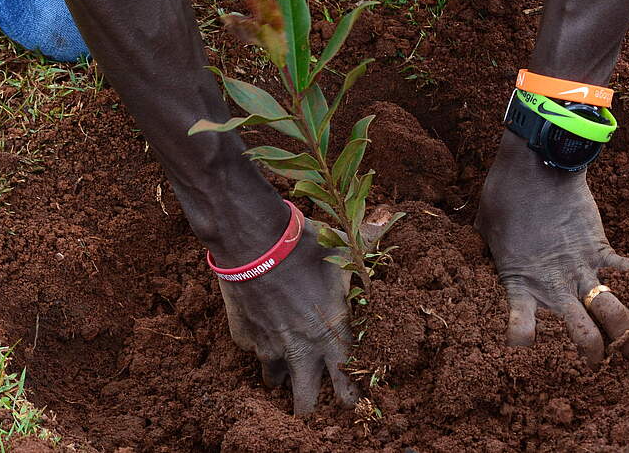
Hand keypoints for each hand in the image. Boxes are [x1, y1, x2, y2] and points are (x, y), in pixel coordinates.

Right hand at [216, 220, 357, 413]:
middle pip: (304, 403)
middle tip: (310, 405)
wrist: (253, 241)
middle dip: (309, 408)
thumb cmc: (303, 247)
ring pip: (274, 380)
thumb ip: (365, 243)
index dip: (349, 398)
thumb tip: (385, 221)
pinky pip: (252, 349)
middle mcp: (301, 350)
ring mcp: (268, 347)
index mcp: (332, 335)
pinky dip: (258, 343)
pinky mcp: (243, 338)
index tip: (350, 402)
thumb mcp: (341, 247)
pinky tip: (261, 324)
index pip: (346, 386)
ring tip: (283, 363)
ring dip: (280, 374)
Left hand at [476, 132, 628, 365]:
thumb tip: (472, 244)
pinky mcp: (600, 248)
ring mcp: (581, 268)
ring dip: (625, 332)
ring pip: (613, 311)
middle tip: (596, 364)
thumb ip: (484, 248)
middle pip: (584, 333)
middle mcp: (554, 284)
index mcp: (520, 284)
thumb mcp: (484, 230)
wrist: (536, 168)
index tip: (524, 343)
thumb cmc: (504, 197)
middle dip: (594, 353)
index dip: (522, 339)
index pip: (521, 327)